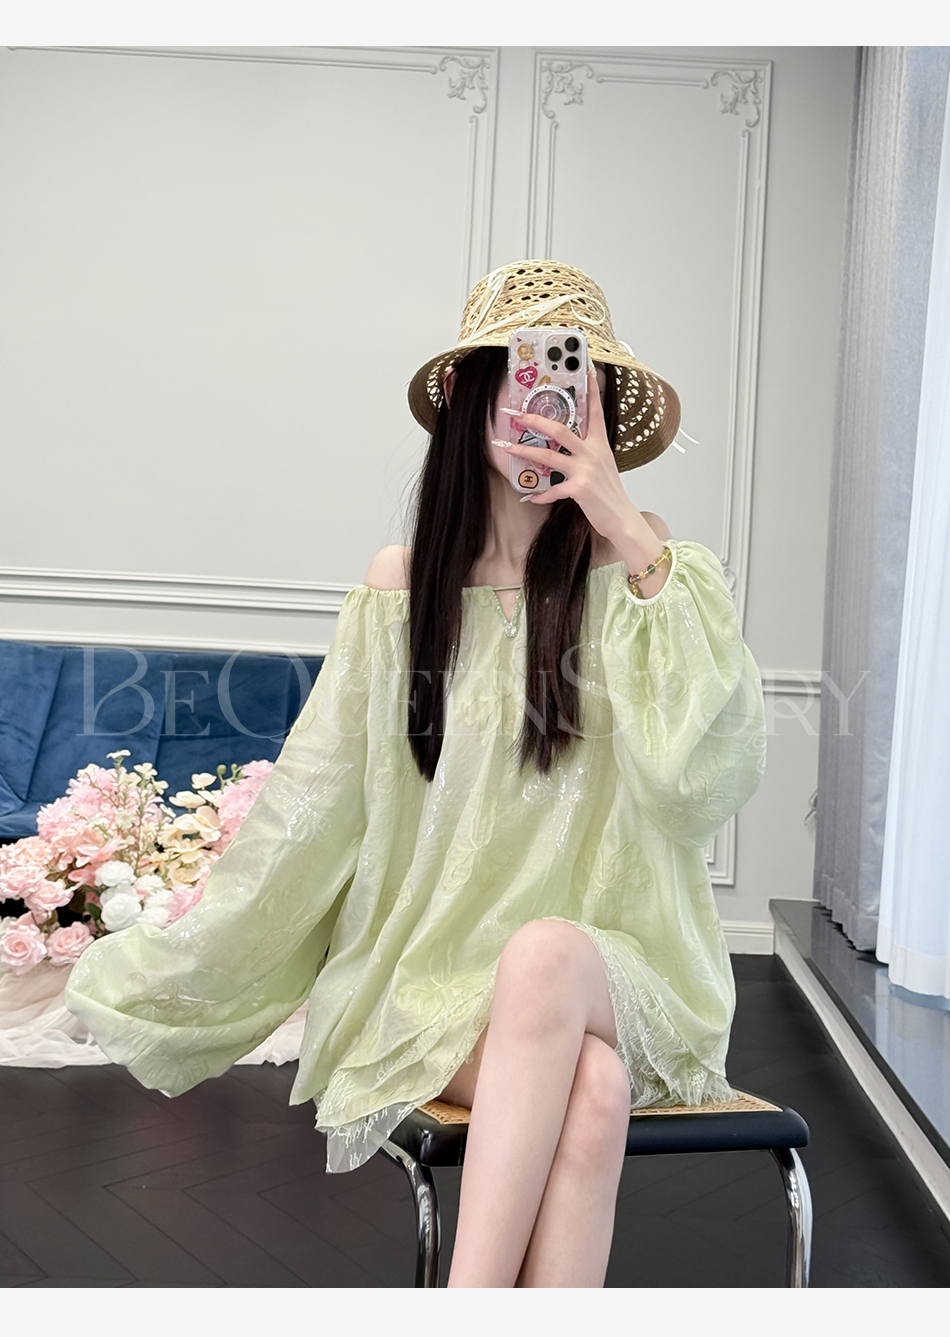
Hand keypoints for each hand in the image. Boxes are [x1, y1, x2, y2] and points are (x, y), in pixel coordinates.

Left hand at [492, 367, 638, 543]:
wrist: (621, 518)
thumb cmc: (609, 492)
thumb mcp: (602, 465)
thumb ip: (586, 452)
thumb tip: (566, 447)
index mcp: (600, 443)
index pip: (595, 411)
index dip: (592, 390)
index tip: (587, 370)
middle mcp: (593, 452)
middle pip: (560, 429)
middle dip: (534, 420)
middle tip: (516, 414)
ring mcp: (585, 470)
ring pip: (548, 456)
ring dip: (525, 451)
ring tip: (507, 447)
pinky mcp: (579, 489)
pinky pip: (552, 490)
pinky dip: (540, 495)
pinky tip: (530, 498)